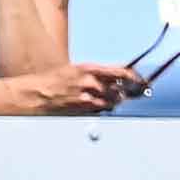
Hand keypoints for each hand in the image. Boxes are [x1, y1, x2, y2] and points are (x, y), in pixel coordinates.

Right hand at [18, 64, 141, 114]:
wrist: (37, 94)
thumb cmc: (54, 82)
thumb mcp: (75, 71)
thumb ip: (95, 75)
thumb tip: (113, 80)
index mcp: (88, 68)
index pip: (119, 71)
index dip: (133, 77)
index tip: (141, 80)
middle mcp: (90, 81)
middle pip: (119, 88)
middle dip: (127, 92)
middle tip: (133, 95)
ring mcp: (87, 96)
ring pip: (112, 102)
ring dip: (114, 103)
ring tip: (104, 100)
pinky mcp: (83, 109)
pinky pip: (101, 111)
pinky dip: (103, 110)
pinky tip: (96, 108)